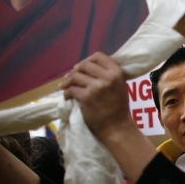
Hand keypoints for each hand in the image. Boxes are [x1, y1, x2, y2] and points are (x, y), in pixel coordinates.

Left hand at [59, 52, 156, 183]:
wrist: (117, 127)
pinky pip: (71, 89)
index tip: (82, 67)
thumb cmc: (118, 107)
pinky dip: (66, 92)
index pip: (98, 56)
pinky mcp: (86, 97)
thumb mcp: (119, 85)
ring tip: (65, 86)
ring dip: (68, 81)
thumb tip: (87, 66)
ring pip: (75, 76)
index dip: (88, 60)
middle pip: (84, 65)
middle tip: (71, 77)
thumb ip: (108, 74)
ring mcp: (96, 87)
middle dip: (75, 70)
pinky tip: (68, 96)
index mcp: (117, 72)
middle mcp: (108, 77)